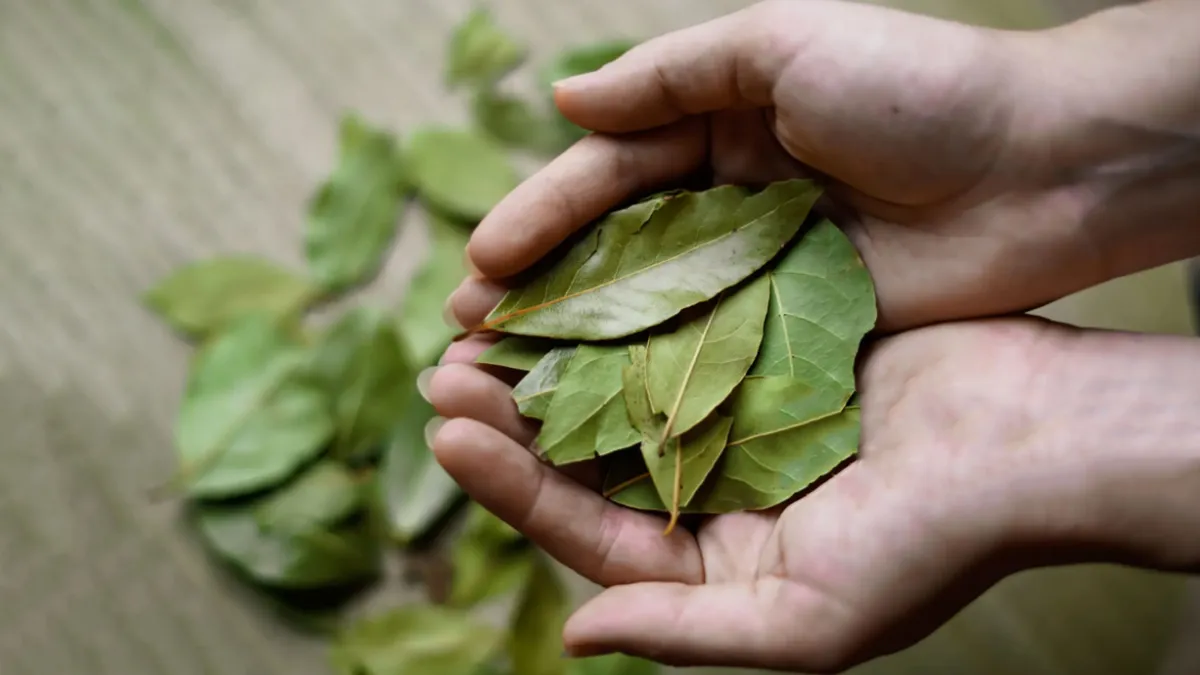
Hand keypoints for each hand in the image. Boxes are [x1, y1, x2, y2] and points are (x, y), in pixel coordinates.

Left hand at [428, 318, 1199, 671]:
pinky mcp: (762, 350)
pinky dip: (618, 314)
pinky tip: (569, 285)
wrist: (1032, 441)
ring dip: (550, 360)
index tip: (450, 438)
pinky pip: (672, 331)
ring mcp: (732, 415)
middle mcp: (709, 490)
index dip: (513, 488)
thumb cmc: (933, 546)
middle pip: (587, 457)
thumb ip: (686, 630)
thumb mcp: (808, 621)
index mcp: (710, 561)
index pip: (587, 531)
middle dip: (511, 419)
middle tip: (441, 372)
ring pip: (616, 388)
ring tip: (478, 324)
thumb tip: (576, 636)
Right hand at [447, 0, 1116, 333]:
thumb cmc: (915, 88)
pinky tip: (604, 411)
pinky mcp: (798, 330)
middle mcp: (726, 205)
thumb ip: (669, 76)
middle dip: (541, 294)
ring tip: (510, 383)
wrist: (1044, 168)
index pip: (605, 180)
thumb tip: (562, 96)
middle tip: (467, 338)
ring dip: (580, 349)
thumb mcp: (782, 47)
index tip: (480, 266)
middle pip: (614, 257)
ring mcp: (759, 274)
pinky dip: (657, 383)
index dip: (540, 220)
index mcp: (714, 132)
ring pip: (652, 316)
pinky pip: (714, 359)